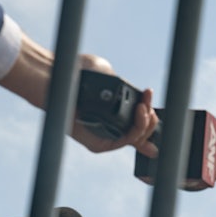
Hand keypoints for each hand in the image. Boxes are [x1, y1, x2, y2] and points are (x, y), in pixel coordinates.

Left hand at [0, 42, 160, 156]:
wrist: (59, 74)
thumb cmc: (81, 71)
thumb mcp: (111, 76)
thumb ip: (128, 92)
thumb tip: (142, 103)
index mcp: (114, 114)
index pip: (138, 125)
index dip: (152, 123)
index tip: (157, 110)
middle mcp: (109, 128)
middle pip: (142, 134)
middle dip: (153, 121)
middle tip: (150, 105)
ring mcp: (104, 137)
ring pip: (136, 139)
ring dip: (147, 124)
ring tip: (146, 109)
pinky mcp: (98, 145)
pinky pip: (124, 143)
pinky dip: (137, 131)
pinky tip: (140, 114)